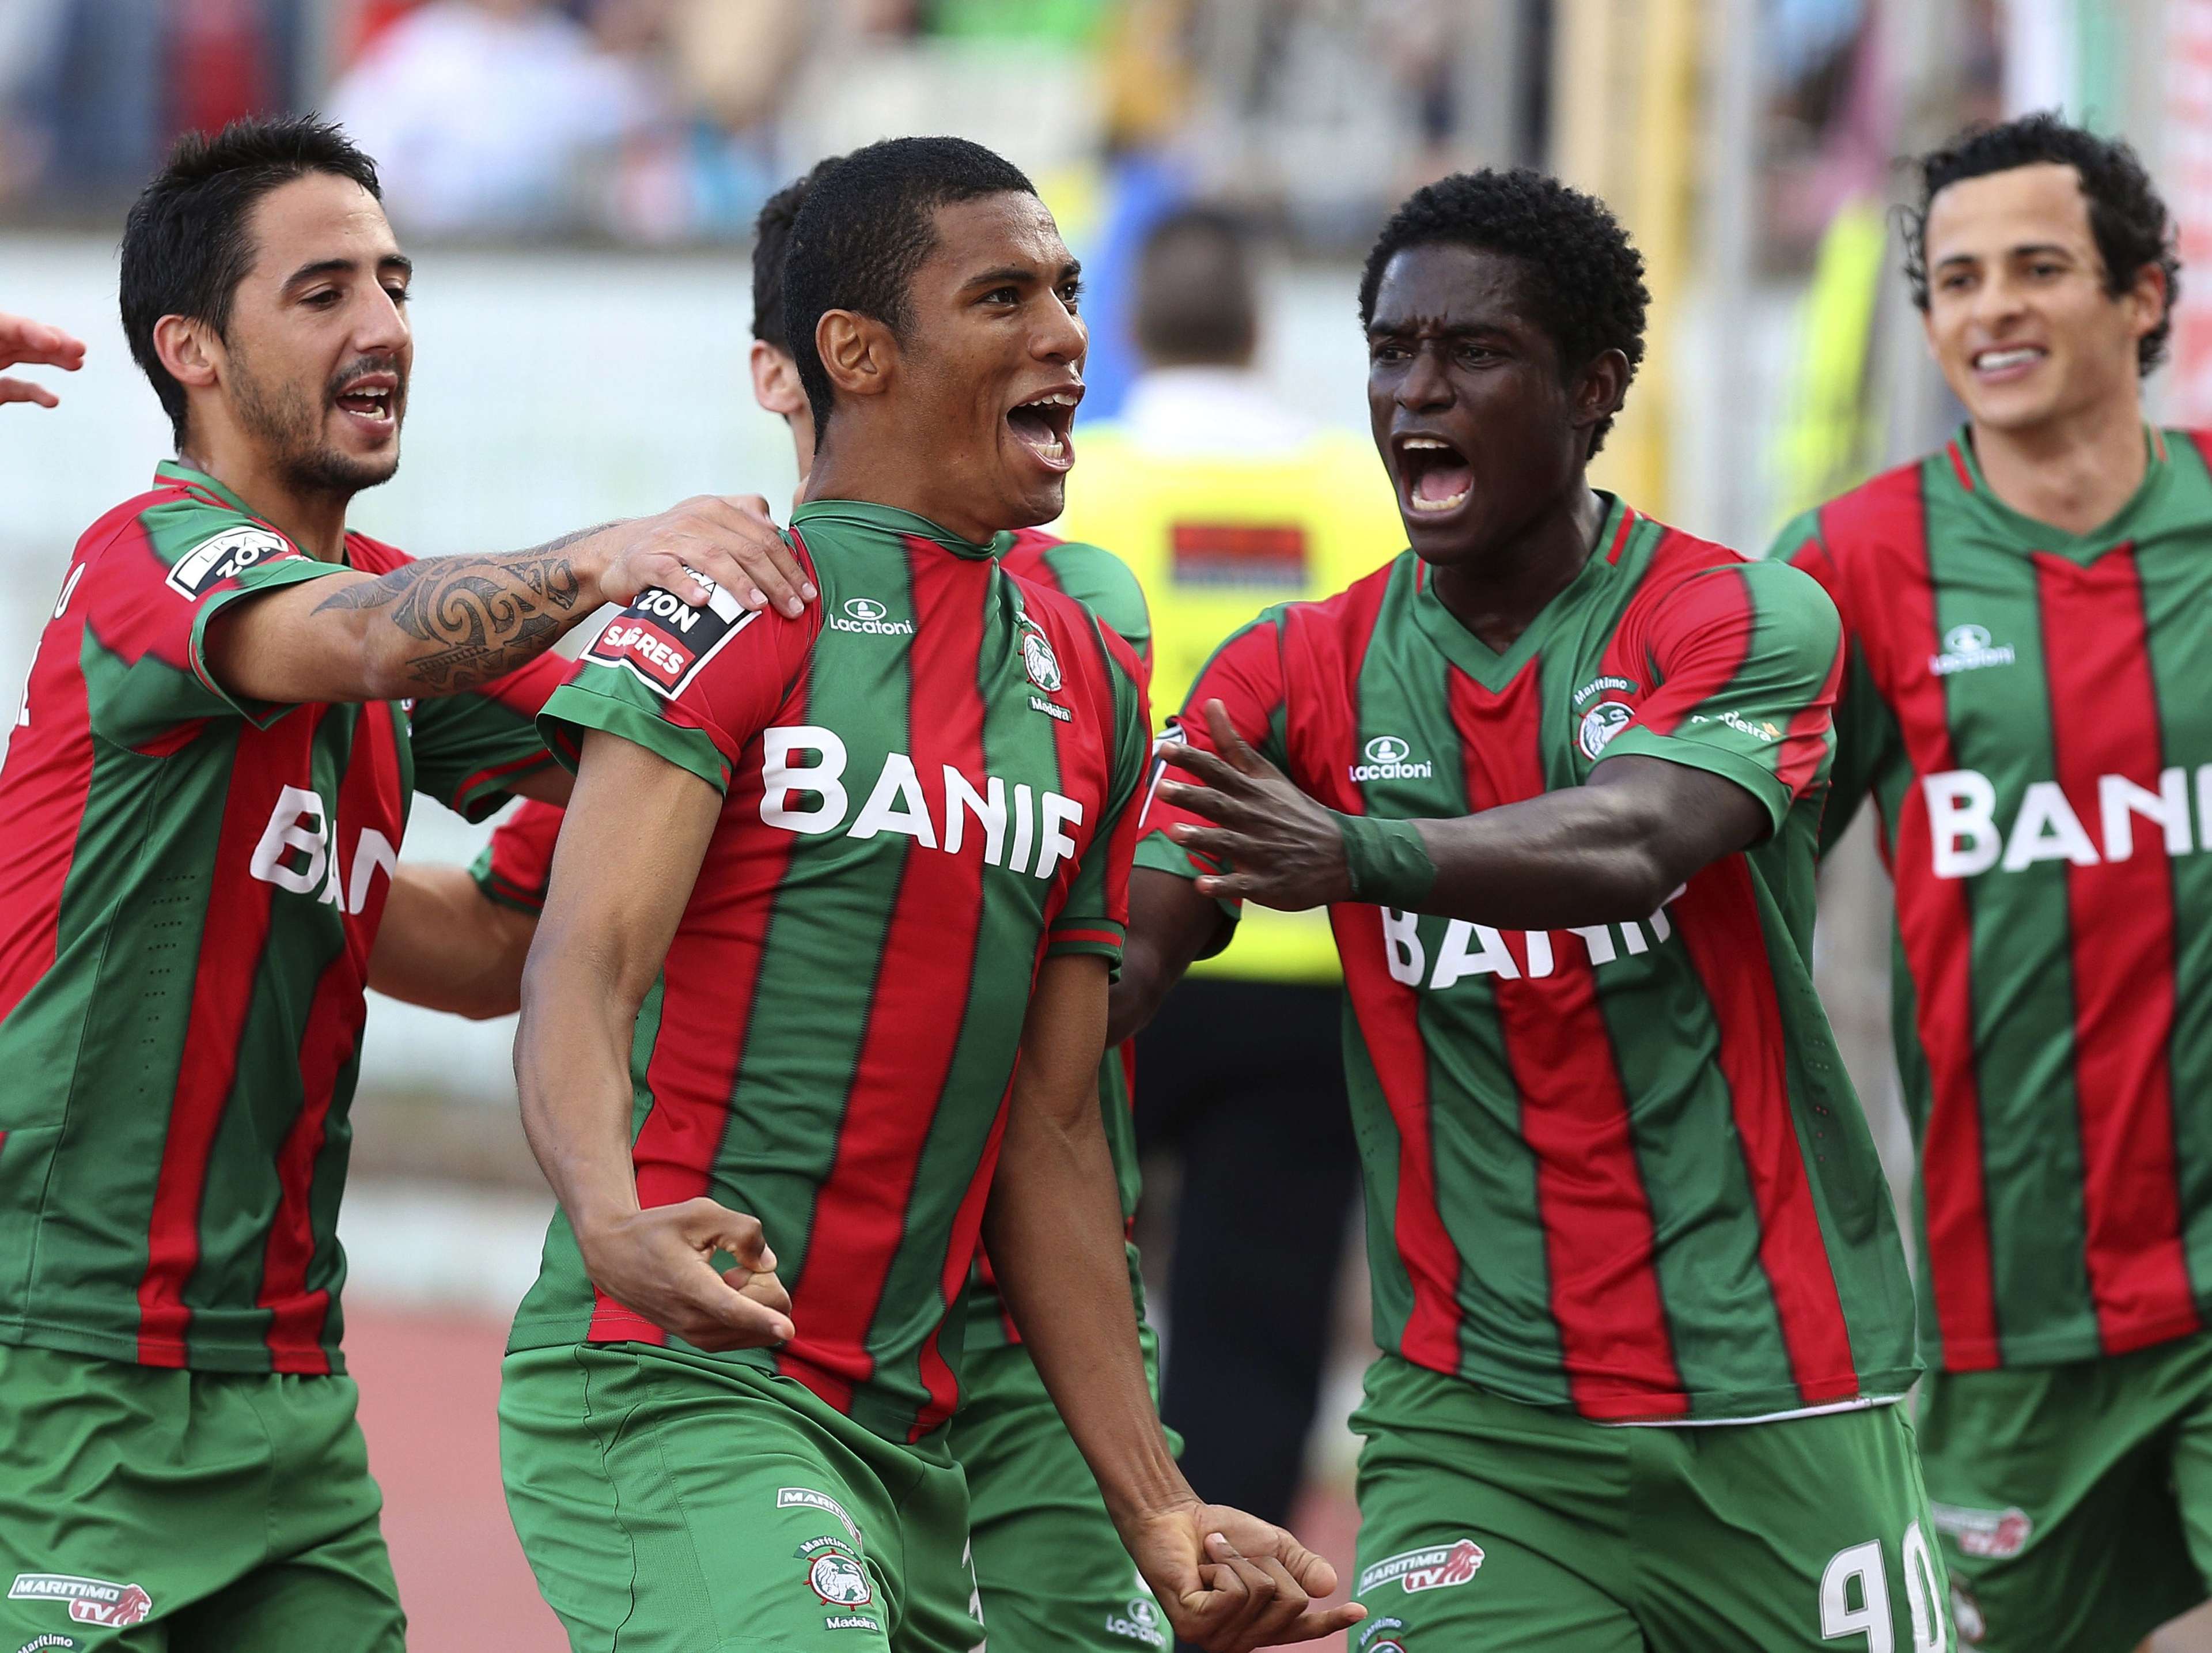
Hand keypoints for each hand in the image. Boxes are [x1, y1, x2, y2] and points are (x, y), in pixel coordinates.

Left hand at [0, 312, 85, 408]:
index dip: (35, 330)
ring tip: (77, 362)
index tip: (55, 343)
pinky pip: (19, 386)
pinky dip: (38, 392)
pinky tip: (51, 399)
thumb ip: (2, 376)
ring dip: (56, 358)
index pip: (10, 325)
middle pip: (25, 334)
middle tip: (79, 348)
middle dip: (56, 340)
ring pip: (27, 354)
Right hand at [574, 1197, 794, 1350]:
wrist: (614, 1257)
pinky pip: (743, 1333)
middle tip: (739, 1263)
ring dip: (756, 1299)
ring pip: (754, 1328)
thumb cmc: (658, 1230)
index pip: (732, 1309)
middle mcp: (692, 1321)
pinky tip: (726, 1288)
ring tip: (727, 1275)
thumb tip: (768, 1264)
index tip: (788, 1331)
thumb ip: (741, 1231)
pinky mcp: (698, 1340)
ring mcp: (695, 1335)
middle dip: (765, 1285)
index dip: (764, 1318)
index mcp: (690, 1286)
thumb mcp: (699, 1213)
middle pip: (759, 1315)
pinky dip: (748, 1311)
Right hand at [582, 495, 816, 617]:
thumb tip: (778, 529)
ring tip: (759, 606)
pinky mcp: (646, 560)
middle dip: (775, 580)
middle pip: (745, 548)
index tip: (808, 593)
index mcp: (718, 509)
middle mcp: (696, 518)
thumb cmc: (676, 543)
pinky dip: (687, 585)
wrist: (618, 552)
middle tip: (794, 608)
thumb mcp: (710, 522)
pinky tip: (704, 601)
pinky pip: (669, 572)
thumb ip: (745, 519)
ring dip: (739, 583)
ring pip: (713, 558)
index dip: (789, 565)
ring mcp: (670, 538)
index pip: (763, 536)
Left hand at [1121, 1498, 1363, 1651]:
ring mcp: (1218, 1638)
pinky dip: (1223, 1565)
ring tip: (1215, 1557)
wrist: (1175, 1517)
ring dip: (1240, 1561)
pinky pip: (1235, 1592)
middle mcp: (1242, 1640)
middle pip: (1291, 1602)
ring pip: (1263, 1594)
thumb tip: (1330, 1587)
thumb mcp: (1274, 1547)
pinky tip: (1202, 1567)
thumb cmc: (1222, 1534)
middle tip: (1237, 1554)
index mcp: (1262, 1624)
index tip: (1359, 1611)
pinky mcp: (1196, 1625)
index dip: (1330, 1621)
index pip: (1303, 1628)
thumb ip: (1303, 1566)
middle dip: (1269, 1565)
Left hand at [1157, 700, 1355, 910]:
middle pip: (1220, 805)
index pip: (1220, 771)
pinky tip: (1201, 886)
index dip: (1193, 760)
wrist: (1342, 856)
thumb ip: (1234, 743)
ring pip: (1228, 843)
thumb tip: (1211, 702)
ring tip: (1175, 832)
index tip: (1166, 749)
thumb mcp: (1268, 775)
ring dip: (1203, 838)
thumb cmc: (1295, 812)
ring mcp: (1262, 852)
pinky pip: (1242, 884)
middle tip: (1163, 788)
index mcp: (1253, 792)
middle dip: (1192, 796)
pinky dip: (1224, 885)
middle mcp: (1255, 819)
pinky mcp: (1267, 883)